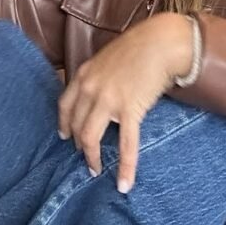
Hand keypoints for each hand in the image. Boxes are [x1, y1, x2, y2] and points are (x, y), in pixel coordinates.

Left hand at [58, 13, 194, 193]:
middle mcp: (90, 88)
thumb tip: (103, 91)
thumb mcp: (108, 57)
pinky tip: (124, 183)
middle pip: (77, 125)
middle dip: (79, 145)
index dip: (64, 124)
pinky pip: (125, 144)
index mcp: (84, 74)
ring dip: (91, 157)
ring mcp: (108, 100)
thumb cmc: (140, 46)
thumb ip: (100, 75)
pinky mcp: (129, 110)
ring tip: (95, 170)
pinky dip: (125, 167)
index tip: (65, 136)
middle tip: (85, 157)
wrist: (160, 42)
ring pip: (90, 137)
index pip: (65, 105)